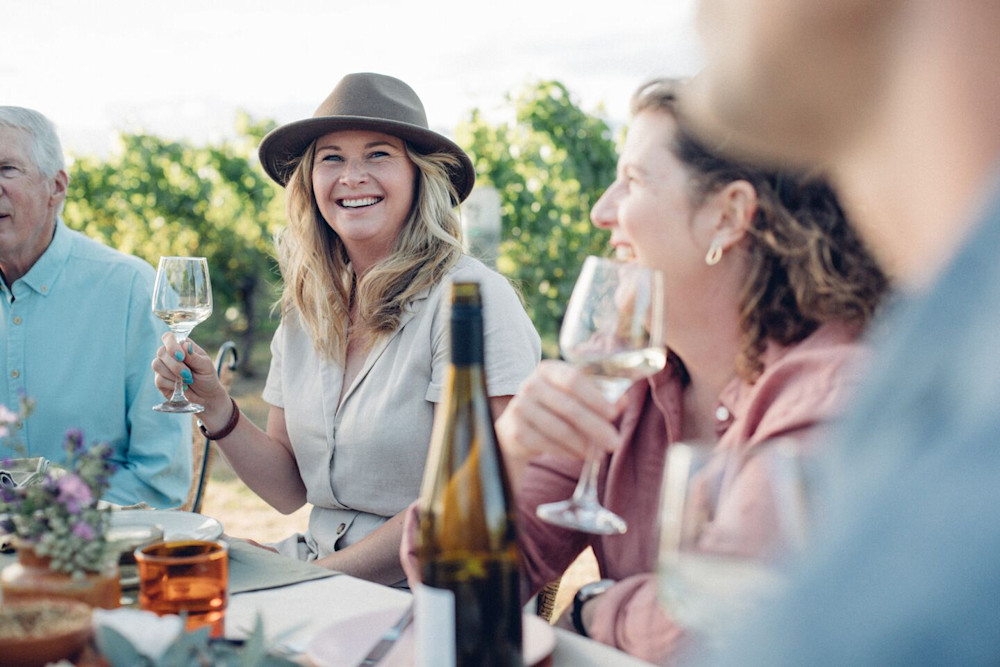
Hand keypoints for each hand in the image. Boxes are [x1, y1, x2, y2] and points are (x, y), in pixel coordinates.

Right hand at [152, 333, 229, 419]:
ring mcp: (163, 368)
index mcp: (182, 347)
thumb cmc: (207, 377)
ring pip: (157, 365)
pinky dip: (172, 384)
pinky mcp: (160, 381)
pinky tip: (182, 387)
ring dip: (173, 374)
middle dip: (176, 365)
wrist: (206, 397)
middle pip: (161, 352)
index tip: (181, 356)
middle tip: (189, 374)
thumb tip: (184, 345)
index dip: (171, 345)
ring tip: (188, 380)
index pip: (168, 337)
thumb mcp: (206, 366)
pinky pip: (159, 379)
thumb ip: (194, 356)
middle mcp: (170, 355)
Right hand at [495, 360, 623, 462]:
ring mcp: (519, 407)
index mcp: (548, 370)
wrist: (518, 426)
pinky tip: (580, 456)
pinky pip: (546, 444)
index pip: (573, 379)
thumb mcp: (574, 397)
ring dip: (584, 445)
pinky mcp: (514, 431)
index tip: (614, 414)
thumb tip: (622, 403)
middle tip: (614, 443)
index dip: (595, 397)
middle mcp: (530, 384)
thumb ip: (599, 397)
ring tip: (600, 455)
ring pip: (559, 429)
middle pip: (569, 407)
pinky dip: (567, 452)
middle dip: (595, 427)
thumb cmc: (554, 408)